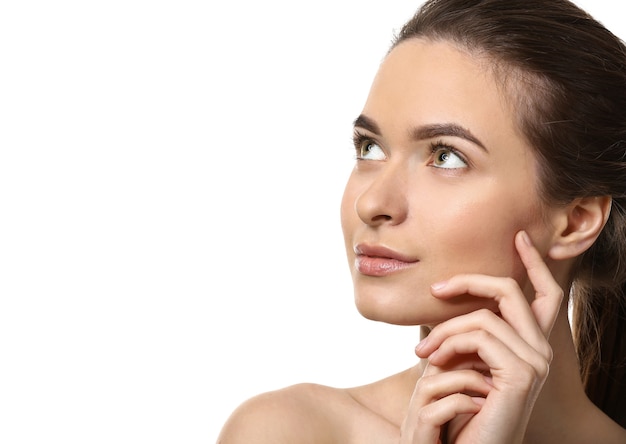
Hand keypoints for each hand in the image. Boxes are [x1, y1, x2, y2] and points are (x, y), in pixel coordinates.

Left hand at [399, 231, 563, 443]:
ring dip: (444, 329)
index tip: (517, 238)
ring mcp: (535, 362)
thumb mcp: (461, 359)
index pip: (543, 295)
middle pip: (510, 291)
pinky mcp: (521, 374)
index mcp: (531, 344)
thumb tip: (444, 291)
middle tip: (435, 288)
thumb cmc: (459, 405)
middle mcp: (541, 351)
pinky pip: (479, 335)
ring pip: (484, 315)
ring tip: (422, 352)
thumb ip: (465, 330)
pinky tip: (432, 361)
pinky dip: (449, 343)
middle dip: (469, 281)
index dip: (533, 263)